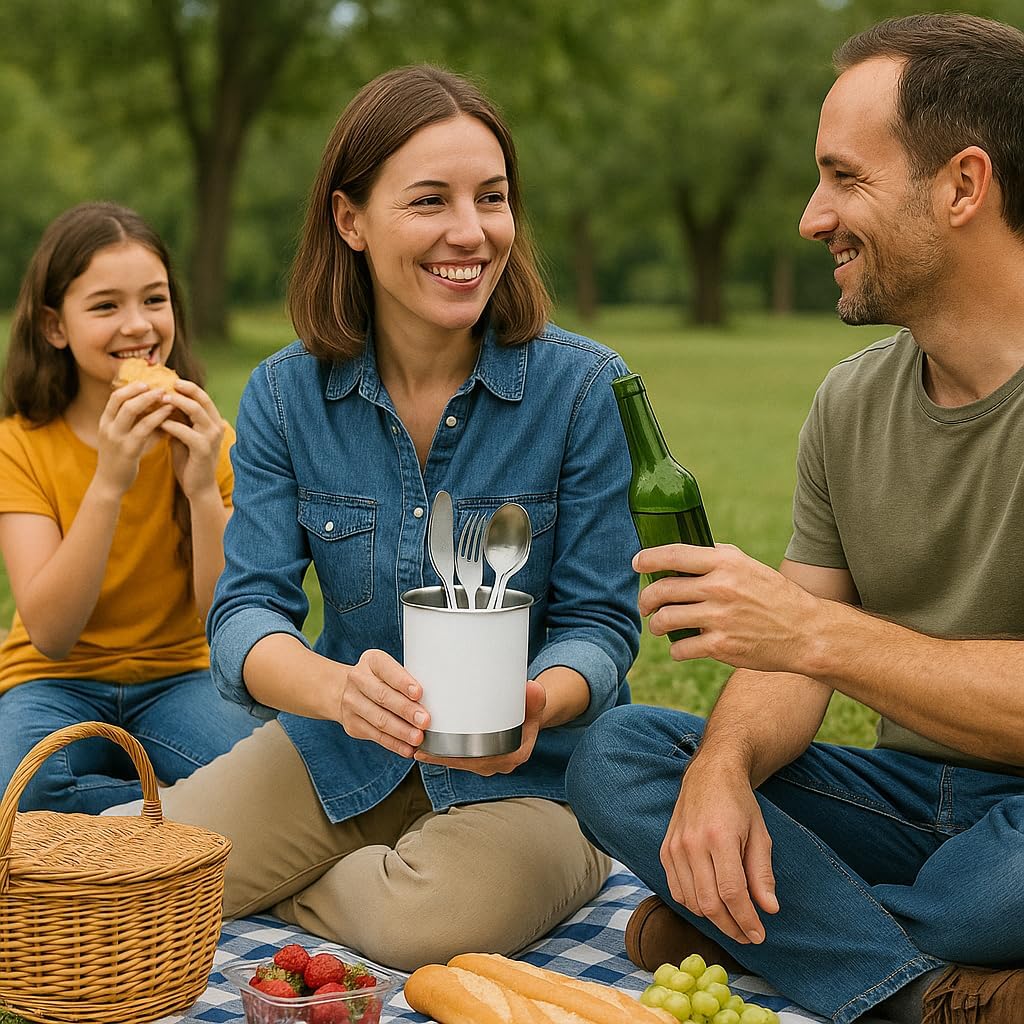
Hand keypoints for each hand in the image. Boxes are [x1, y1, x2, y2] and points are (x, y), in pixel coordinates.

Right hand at [95, 382, 174, 494]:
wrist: (110, 484)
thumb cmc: (119, 459)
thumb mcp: (120, 437)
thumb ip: (132, 423)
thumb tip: (154, 408)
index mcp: (105, 422)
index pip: (115, 397)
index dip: (131, 387)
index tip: (148, 382)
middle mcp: (108, 427)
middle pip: (122, 399)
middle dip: (141, 390)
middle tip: (160, 385)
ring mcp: (116, 438)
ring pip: (132, 411)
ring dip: (151, 400)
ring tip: (168, 396)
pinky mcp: (128, 449)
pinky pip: (144, 429)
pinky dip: (157, 418)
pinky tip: (169, 414)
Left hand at [158, 380, 226, 499]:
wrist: (198, 486)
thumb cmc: (189, 459)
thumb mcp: (184, 434)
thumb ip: (179, 419)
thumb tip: (161, 400)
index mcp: (213, 421)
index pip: (203, 396)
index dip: (188, 386)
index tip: (170, 380)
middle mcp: (216, 426)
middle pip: (202, 399)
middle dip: (183, 389)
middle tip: (164, 384)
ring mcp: (212, 438)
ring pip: (195, 411)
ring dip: (177, 403)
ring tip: (160, 399)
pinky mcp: (203, 449)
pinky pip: (186, 432)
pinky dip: (172, 426)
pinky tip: (159, 424)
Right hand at [340, 648, 429, 756]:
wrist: (345, 691)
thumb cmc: (380, 679)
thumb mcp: (390, 669)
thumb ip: (407, 680)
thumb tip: (436, 700)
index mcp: (372, 661)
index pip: (387, 670)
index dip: (403, 682)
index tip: (419, 693)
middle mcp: (358, 680)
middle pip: (383, 697)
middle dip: (406, 710)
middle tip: (425, 720)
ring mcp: (352, 703)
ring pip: (379, 720)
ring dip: (401, 731)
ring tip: (418, 737)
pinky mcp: (352, 724)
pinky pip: (377, 736)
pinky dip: (394, 744)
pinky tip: (407, 748)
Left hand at [414, 679, 546, 775]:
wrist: (531, 718)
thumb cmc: (530, 712)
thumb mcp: (535, 705)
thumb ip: (535, 699)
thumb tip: (531, 688)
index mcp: (511, 757)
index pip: (478, 763)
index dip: (454, 759)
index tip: (435, 751)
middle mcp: (497, 764)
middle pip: (462, 763)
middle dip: (440, 756)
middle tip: (418, 744)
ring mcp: (487, 762)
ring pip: (458, 762)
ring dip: (438, 755)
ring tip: (416, 743)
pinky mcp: (479, 757)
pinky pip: (459, 758)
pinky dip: (443, 753)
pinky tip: (425, 745)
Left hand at [635, 543, 818, 671]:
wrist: (806, 632)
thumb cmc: (774, 596)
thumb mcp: (748, 566)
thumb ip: (717, 558)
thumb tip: (682, 555)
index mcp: (725, 563)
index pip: (674, 554)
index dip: (648, 558)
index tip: (636, 564)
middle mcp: (720, 587)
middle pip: (662, 590)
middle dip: (646, 600)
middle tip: (646, 605)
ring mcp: (719, 618)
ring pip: (665, 620)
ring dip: (656, 625)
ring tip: (660, 626)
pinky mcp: (721, 646)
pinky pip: (680, 649)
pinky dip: (675, 650)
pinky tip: (681, 647)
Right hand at [661, 758, 778, 944]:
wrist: (710, 774)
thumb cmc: (739, 803)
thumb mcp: (760, 834)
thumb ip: (762, 873)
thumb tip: (769, 909)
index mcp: (720, 837)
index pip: (732, 893)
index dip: (746, 920)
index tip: (759, 936)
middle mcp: (692, 844)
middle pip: (709, 903)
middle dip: (731, 926)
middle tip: (747, 935)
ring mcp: (675, 847)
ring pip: (691, 901)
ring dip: (713, 919)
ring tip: (732, 920)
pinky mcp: (665, 850)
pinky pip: (676, 890)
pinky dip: (693, 904)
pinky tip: (710, 903)